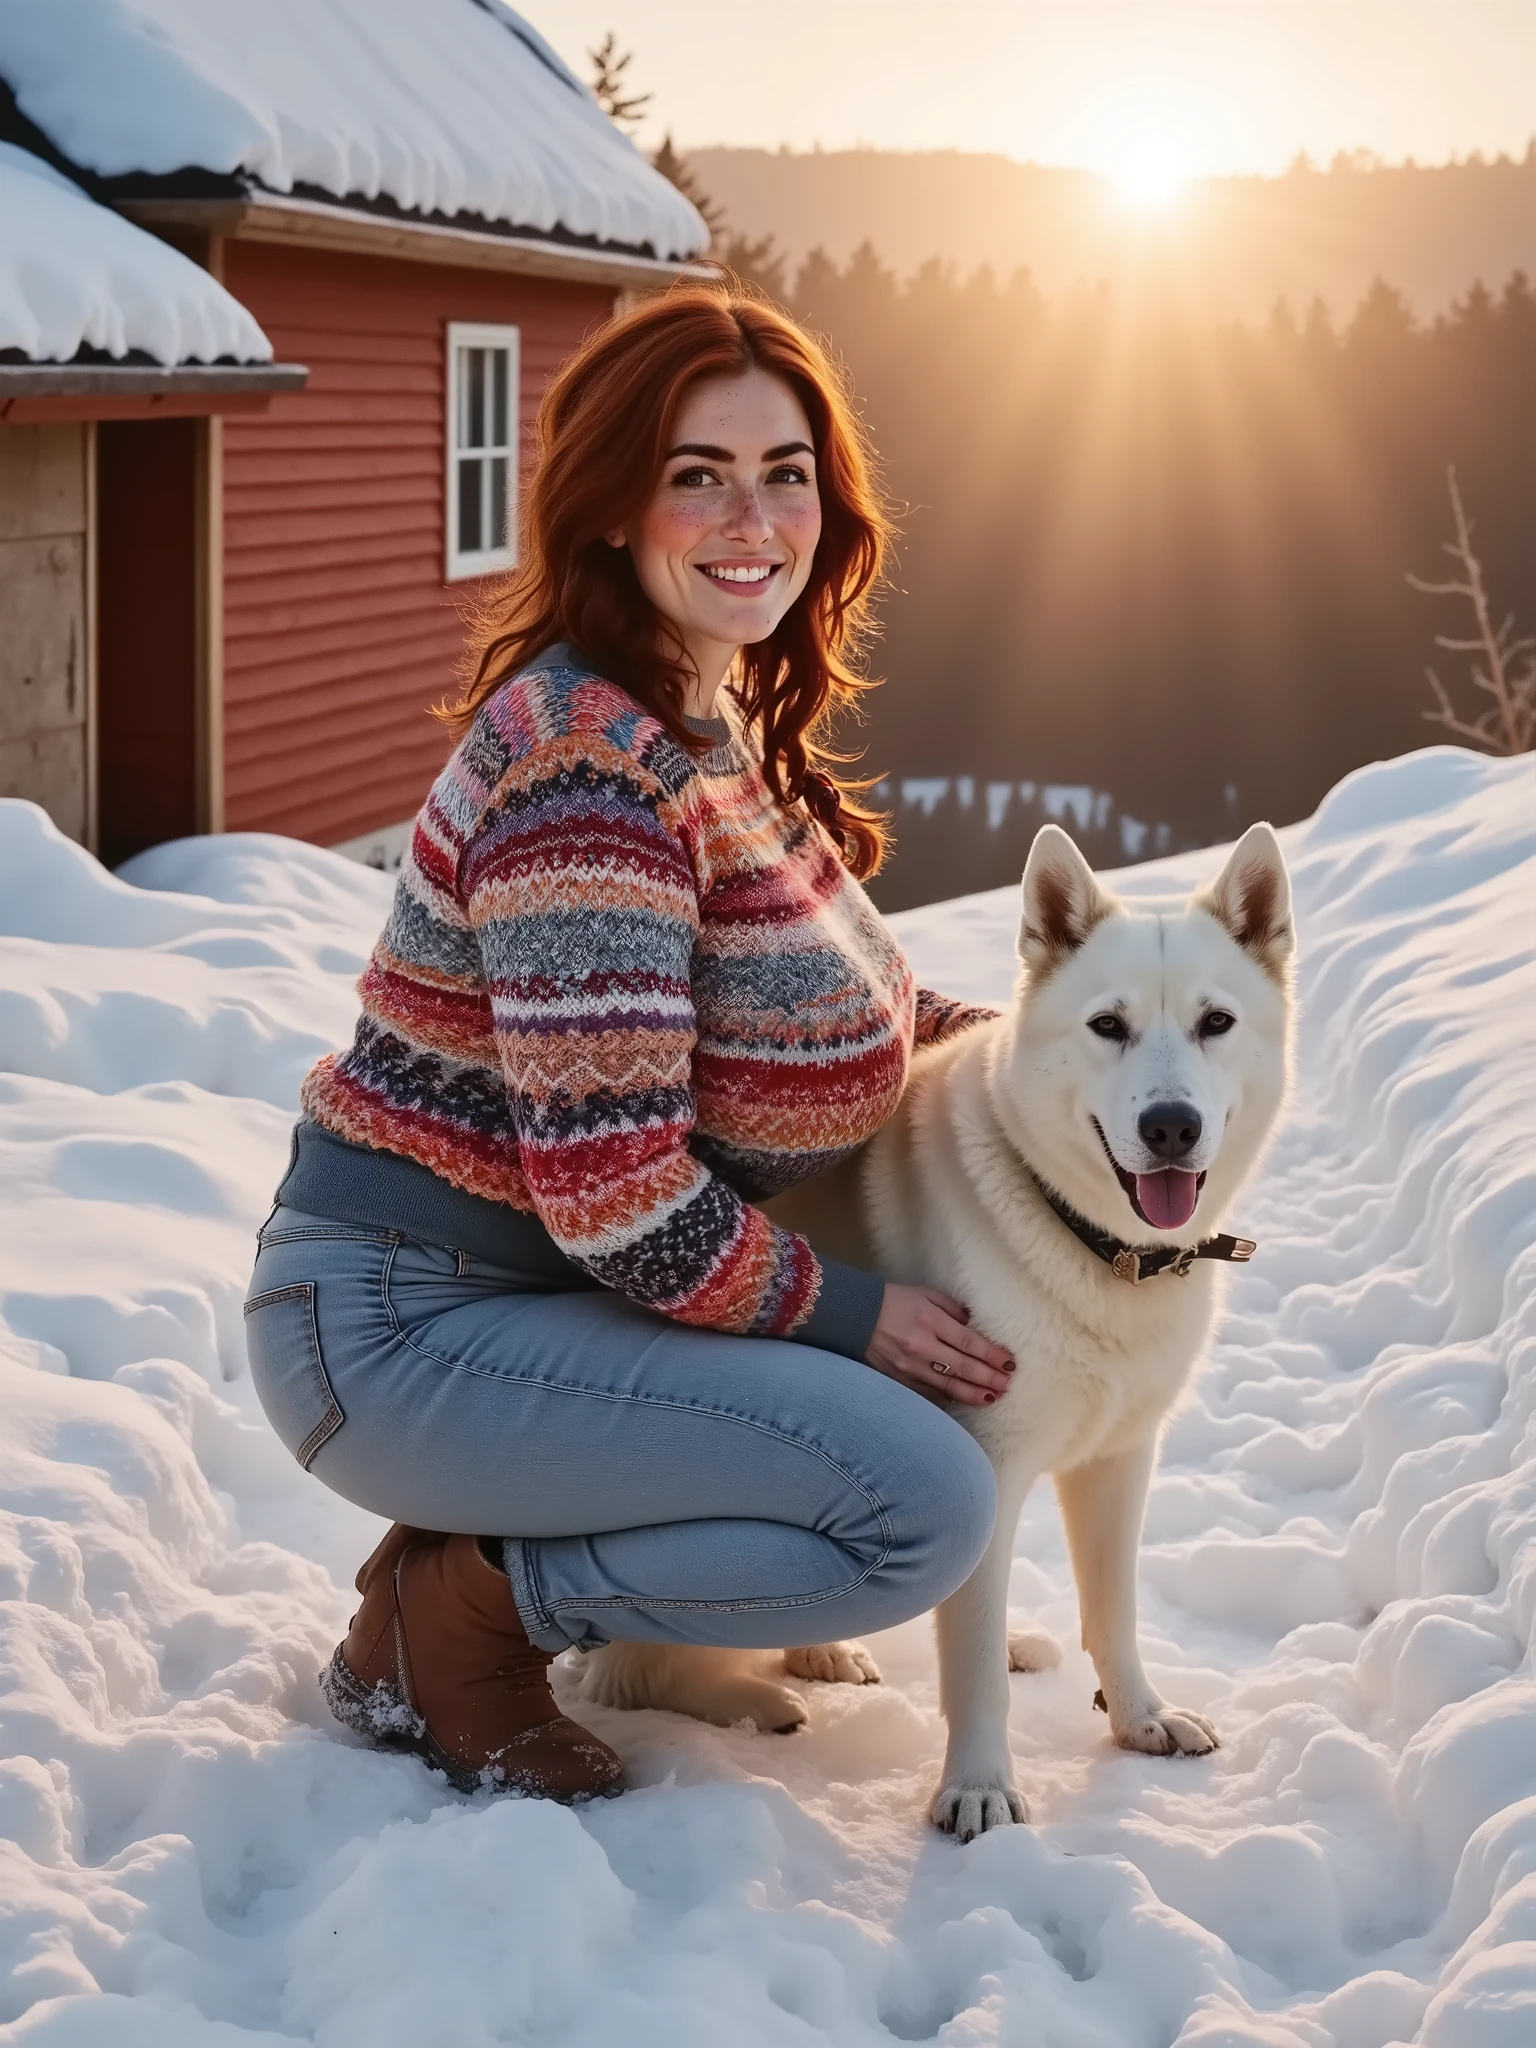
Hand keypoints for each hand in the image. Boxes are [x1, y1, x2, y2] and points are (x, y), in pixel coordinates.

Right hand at [864, 1283, 1014, 1407]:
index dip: (993, 1355)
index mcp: (931, 1321)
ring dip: (974, 1393)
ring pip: (949, 1386)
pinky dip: (949, 1397)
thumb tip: (977, 1326)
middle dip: (990, 1378)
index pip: (970, 1343)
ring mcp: (910, 1367)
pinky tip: (964, 1399)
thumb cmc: (893, 1301)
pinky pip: (930, 1392)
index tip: (1009, 1363)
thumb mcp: (925, 1295)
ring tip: (993, 1397)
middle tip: (1008, 1385)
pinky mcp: (899, 1380)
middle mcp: (922, 1346)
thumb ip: (953, 1310)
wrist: (853, 1316)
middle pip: (964, 1368)